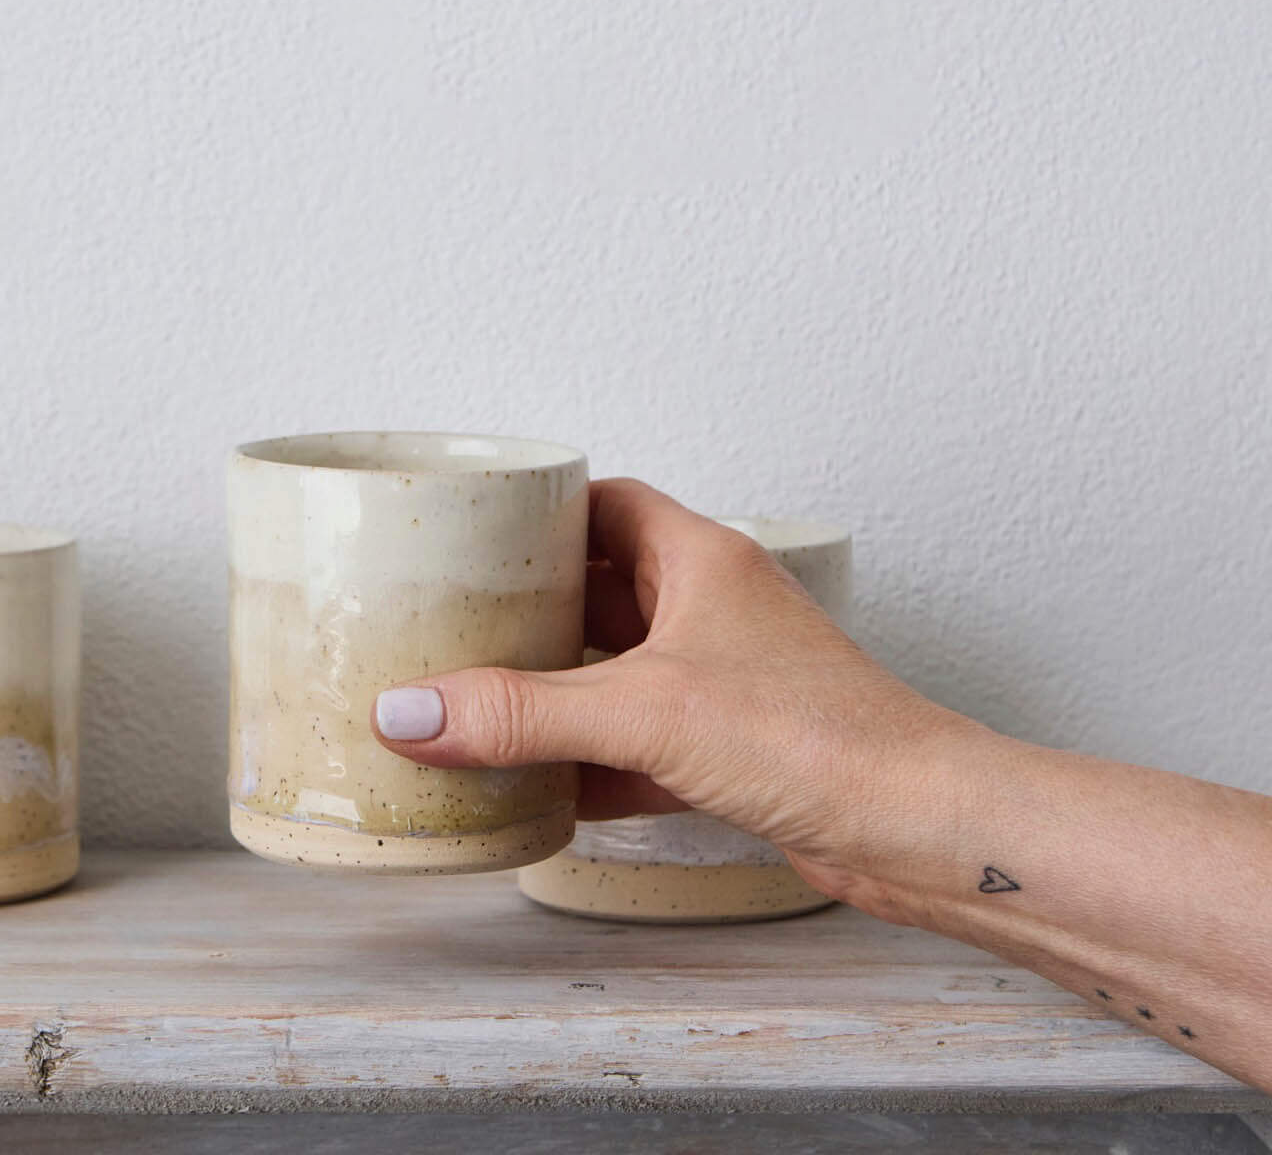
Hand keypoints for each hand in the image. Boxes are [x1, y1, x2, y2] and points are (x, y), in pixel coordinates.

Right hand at [369, 477, 976, 890]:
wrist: (924, 830)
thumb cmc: (821, 737)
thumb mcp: (643, 712)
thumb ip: (521, 713)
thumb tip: (409, 709)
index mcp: (699, 559)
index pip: (603, 504)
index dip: (537, 514)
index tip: (472, 534)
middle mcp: (713, 609)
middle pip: (601, 587)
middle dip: (530, 608)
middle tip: (453, 622)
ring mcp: (727, 682)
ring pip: (618, 669)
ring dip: (555, 687)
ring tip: (476, 700)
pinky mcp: (736, 752)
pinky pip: (639, 743)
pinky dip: (589, 761)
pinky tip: (538, 788)